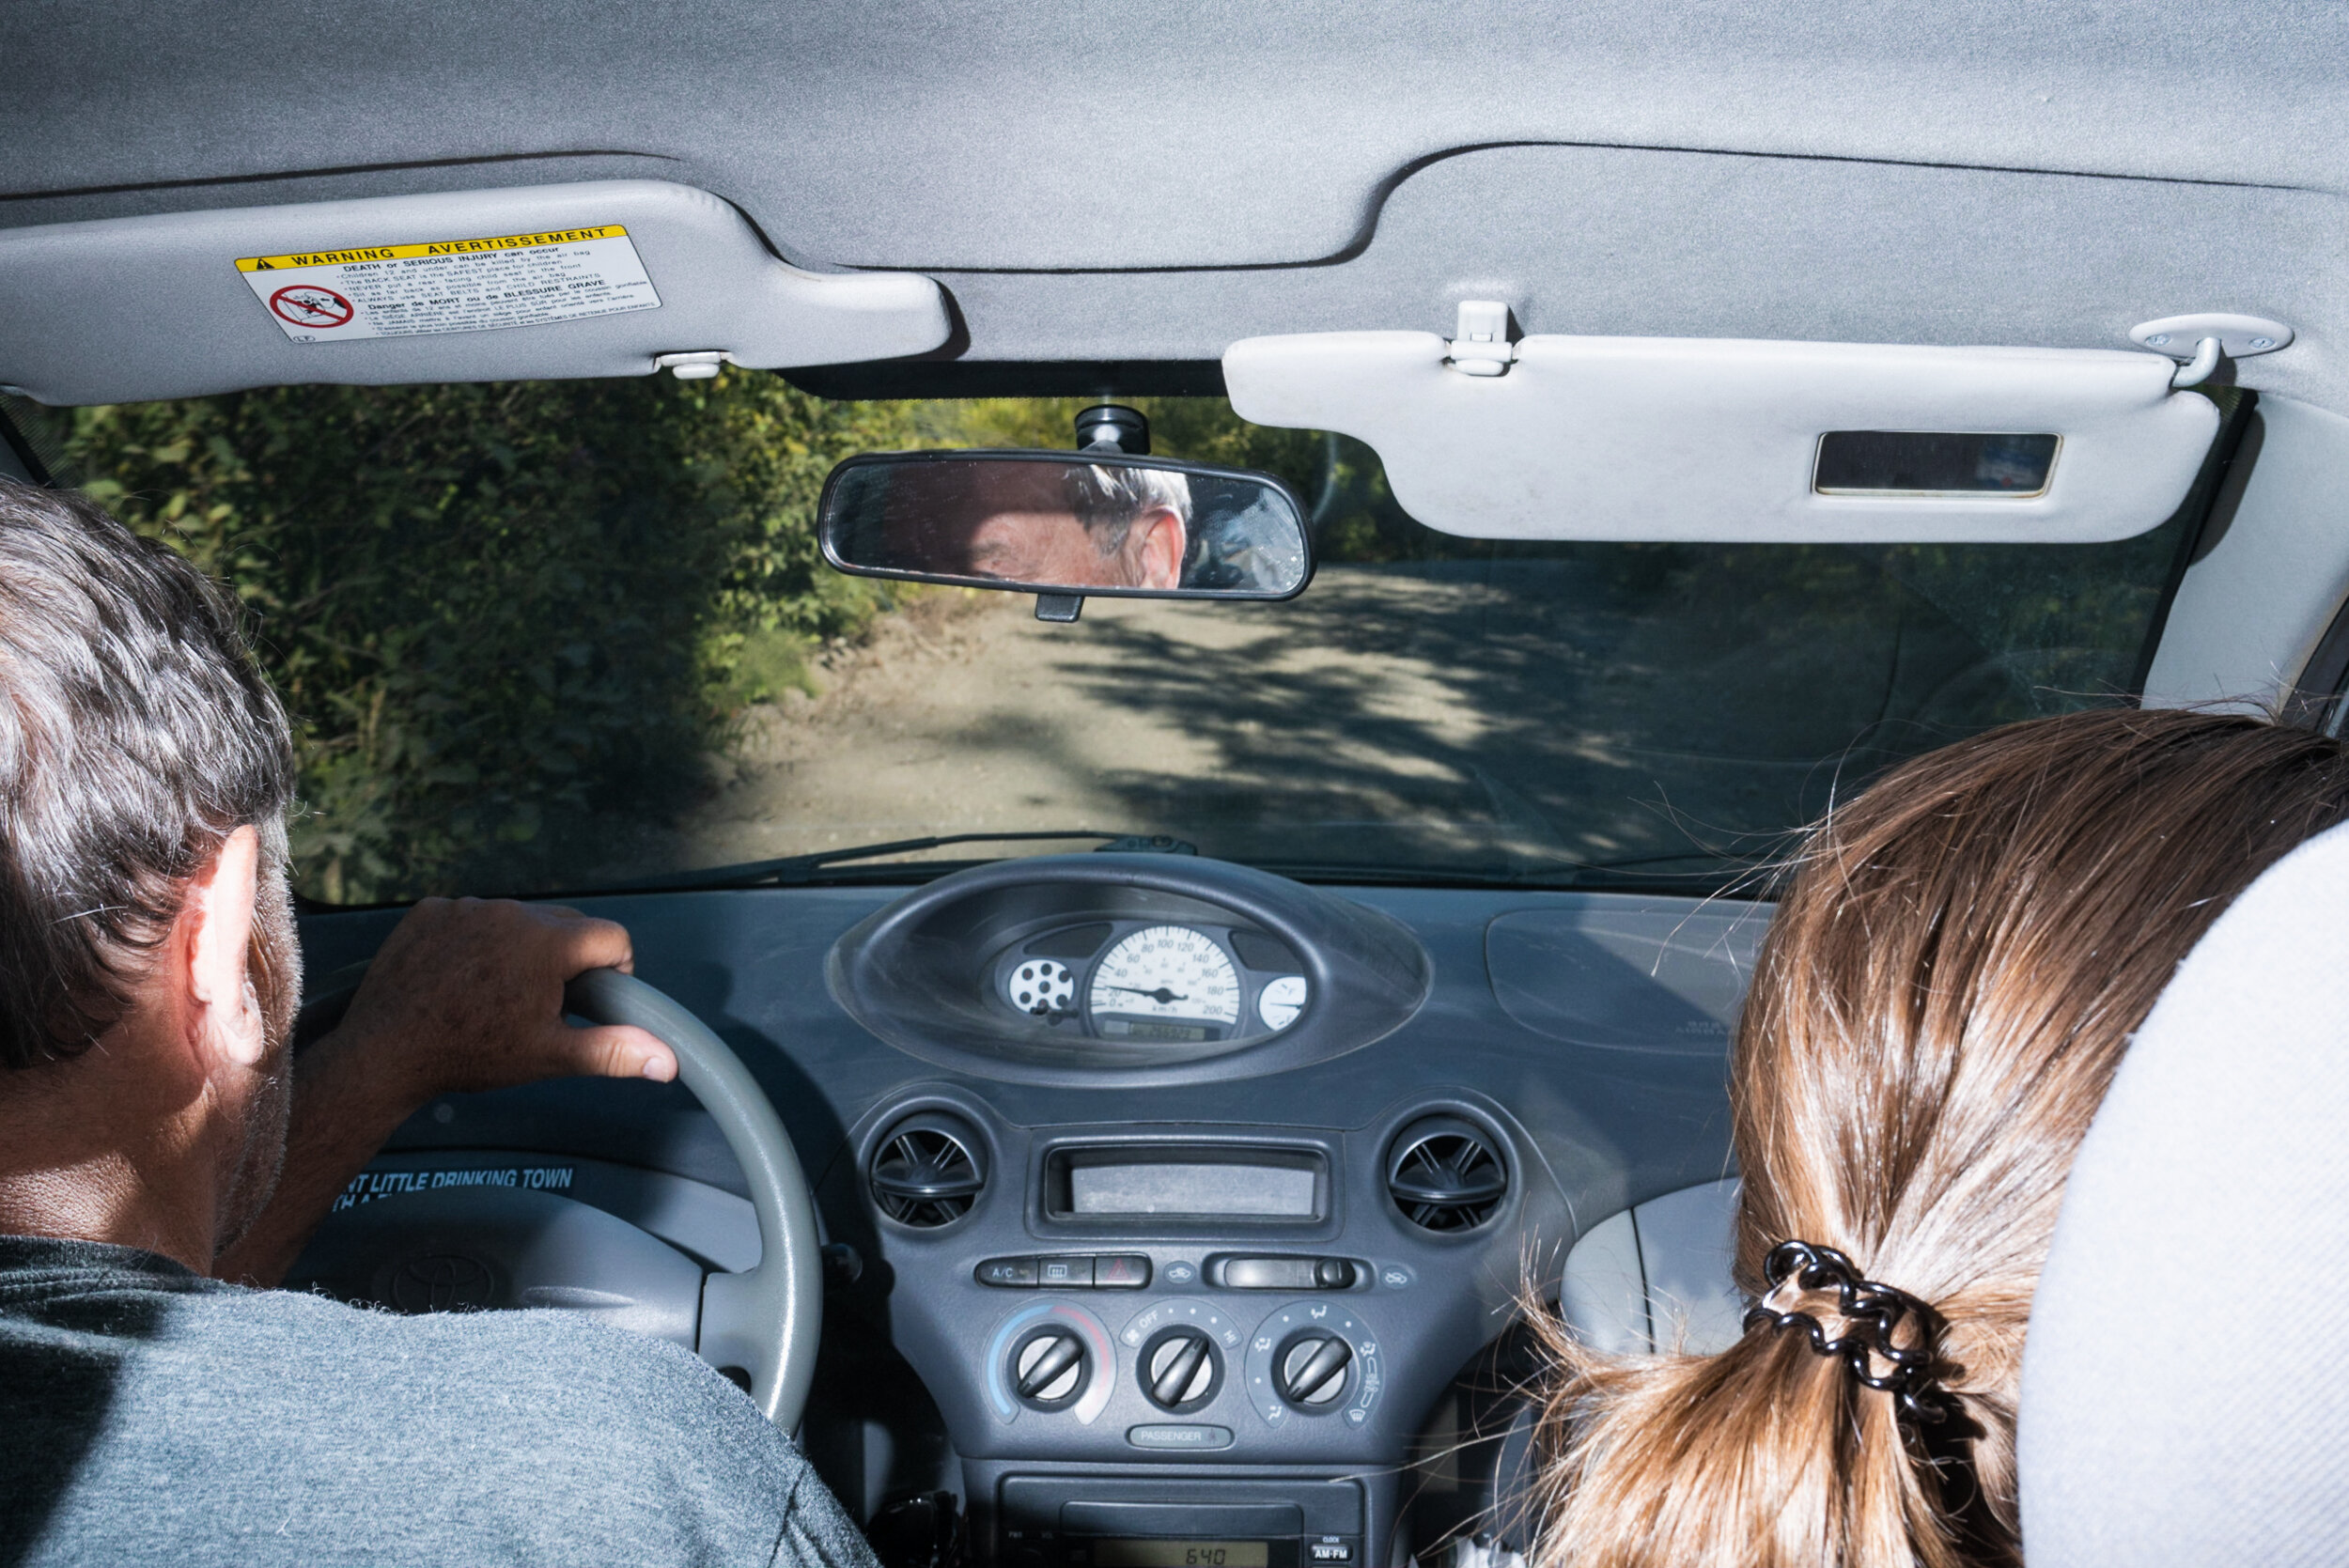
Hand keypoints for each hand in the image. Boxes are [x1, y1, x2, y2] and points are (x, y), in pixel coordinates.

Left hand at [332, 897, 676, 1105]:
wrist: (385, 1050)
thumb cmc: (469, 1053)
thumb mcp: (550, 1055)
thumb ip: (615, 1051)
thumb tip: (667, 1062)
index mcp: (549, 943)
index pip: (612, 937)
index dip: (614, 970)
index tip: (591, 998)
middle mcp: (512, 912)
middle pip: (568, 923)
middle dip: (567, 958)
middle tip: (543, 1002)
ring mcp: (467, 907)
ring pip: (519, 919)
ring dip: (520, 946)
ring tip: (496, 992)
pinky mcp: (432, 909)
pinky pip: (472, 916)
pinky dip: (475, 939)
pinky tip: (461, 975)